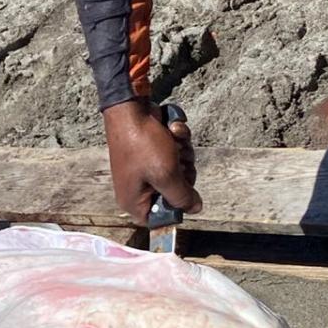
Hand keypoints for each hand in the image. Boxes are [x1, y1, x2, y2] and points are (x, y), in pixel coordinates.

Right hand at [103, 100, 201, 226]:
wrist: (131, 108)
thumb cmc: (143, 144)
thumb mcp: (167, 175)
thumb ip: (183, 196)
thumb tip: (195, 208)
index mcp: (134, 201)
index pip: (160, 218)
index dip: (176, 207)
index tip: (184, 192)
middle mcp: (138, 188)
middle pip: (175, 193)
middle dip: (183, 172)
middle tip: (177, 160)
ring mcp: (146, 169)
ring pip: (179, 170)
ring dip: (182, 152)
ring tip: (171, 140)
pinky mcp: (153, 153)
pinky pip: (175, 153)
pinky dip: (176, 140)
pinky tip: (170, 129)